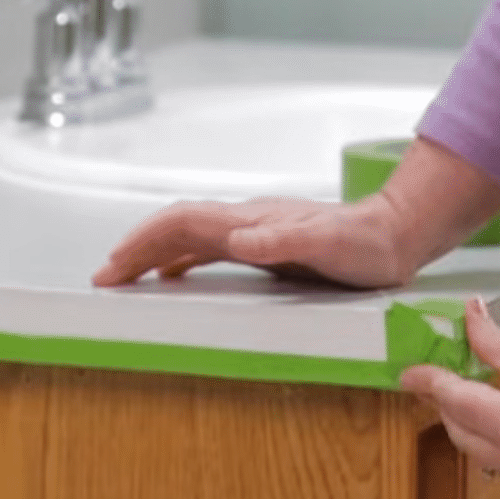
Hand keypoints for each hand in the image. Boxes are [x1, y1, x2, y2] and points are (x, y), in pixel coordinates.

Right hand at [92, 196, 412, 288]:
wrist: (396, 234)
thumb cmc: (366, 244)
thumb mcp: (330, 244)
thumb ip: (285, 239)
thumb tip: (238, 240)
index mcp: (252, 219)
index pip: (183, 222)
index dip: (145, 240)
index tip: (116, 265)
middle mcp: (246, 221)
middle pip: (176, 228)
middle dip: (135, 248)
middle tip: (103, 278)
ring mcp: (253, 232)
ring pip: (187, 238)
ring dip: (152, 255)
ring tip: (123, 278)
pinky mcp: (263, 246)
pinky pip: (207, 251)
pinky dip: (179, 262)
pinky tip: (171, 278)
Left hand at [400, 298, 499, 491]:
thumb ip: (492, 342)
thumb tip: (467, 316)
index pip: (453, 401)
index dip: (428, 382)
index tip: (408, 374)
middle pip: (460, 431)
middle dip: (447, 403)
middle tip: (439, 375)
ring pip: (480, 449)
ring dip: (470, 422)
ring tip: (471, 389)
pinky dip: (496, 437)